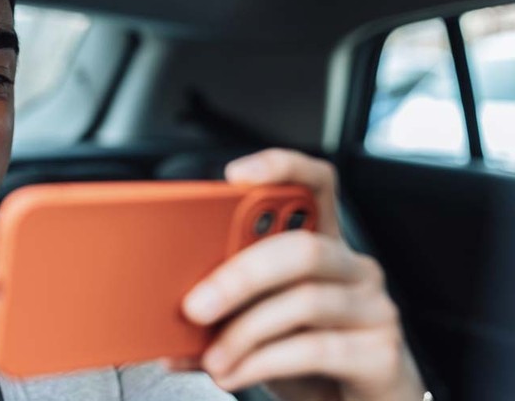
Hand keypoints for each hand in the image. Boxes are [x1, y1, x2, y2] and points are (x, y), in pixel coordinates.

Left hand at [175, 149, 426, 400]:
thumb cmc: (310, 362)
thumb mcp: (261, 331)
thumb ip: (220, 319)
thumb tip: (163, 326)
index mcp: (322, 248)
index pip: (316, 185)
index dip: (282, 168)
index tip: (234, 175)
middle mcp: (354, 268)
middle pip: (300, 248)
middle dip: (238, 275)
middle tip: (194, 307)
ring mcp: (374, 308)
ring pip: (304, 301)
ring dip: (244, 333)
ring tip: (213, 360)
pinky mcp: (381, 353)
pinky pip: (315, 349)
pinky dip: (262, 363)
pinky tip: (235, 374)